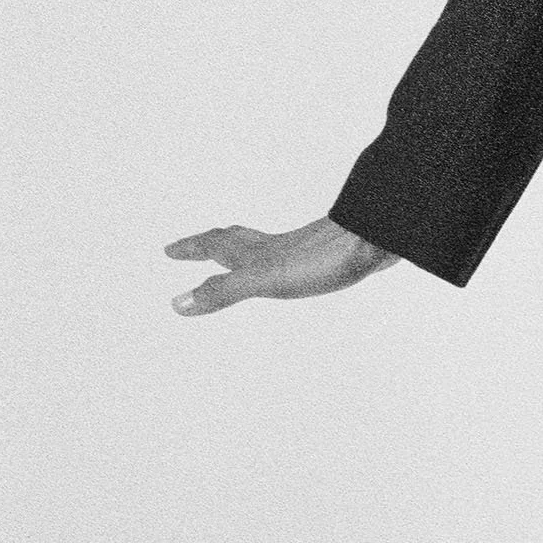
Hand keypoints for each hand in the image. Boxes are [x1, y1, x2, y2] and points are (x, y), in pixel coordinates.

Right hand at [165, 216, 400, 314]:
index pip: (216, 246)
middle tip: (198, 245)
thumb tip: (177, 304)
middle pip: (238, 241)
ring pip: (268, 247)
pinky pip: (297, 257)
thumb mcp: (265, 279)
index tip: (169, 249)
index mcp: (258, 253)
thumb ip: (223, 291)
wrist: (374, 238)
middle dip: (213, 245)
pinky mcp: (330, 255)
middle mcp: (277, 247)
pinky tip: (300, 267)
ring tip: (244, 256)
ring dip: (249, 250)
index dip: (192, 249)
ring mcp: (304, 250)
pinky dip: (285, 261)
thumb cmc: (322, 258)